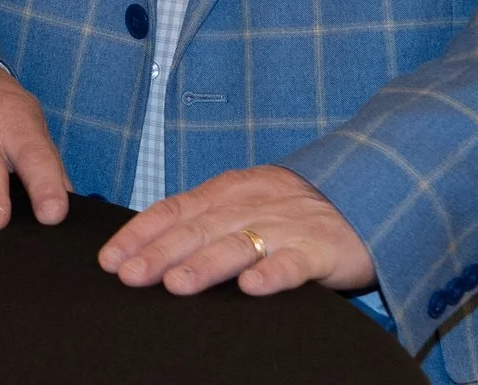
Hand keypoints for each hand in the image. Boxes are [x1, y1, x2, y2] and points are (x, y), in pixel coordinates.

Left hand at [98, 164, 376, 296]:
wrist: (367, 196)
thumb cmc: (295, 210)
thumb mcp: (246, 202)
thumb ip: (206, 219)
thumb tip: (149, 249)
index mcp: (229, 190)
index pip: (175, 208)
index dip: (140, 232)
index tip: (109, 258)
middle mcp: (252, 203)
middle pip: (198, 229)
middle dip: (159, 253)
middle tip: (129, 275)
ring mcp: (286, 224)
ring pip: (239, 244)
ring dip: (206, 264)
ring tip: (176, 283)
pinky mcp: (321, 248)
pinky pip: (294, 262)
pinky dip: (273, 273)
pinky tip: (252, 288)